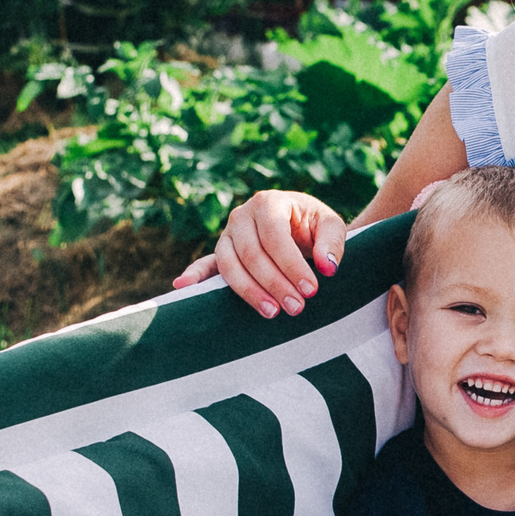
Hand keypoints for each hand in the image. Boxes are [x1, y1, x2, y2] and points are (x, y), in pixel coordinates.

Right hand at [170, 190, 346, 317]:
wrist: (299, 226)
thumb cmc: (314, 226)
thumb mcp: (330, 226)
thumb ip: (333, 243)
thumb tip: (327, 268)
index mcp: (268, 202)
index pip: (274, 236)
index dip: (291, 264)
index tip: (311, 289)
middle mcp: (242, 216)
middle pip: (252, 254)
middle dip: (275, 283)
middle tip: (298, 308)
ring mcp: (227, 234)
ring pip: (230, 264)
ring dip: (249, 291)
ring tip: (272, 313)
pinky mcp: (221, 252)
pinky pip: (206, 265)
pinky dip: (194, 276)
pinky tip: (182, 287)